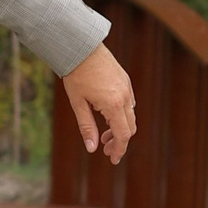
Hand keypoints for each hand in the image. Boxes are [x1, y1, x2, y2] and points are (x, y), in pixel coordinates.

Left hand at [63, 44, 135, 164]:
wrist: (82, 47)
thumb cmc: (76, 75)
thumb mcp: (78, 104)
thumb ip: (87, 127)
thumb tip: (92, 149)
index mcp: (113, 105)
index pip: (123, 135)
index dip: (119, 150)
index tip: (113, 160)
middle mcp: (125, 97)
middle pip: (129, 128)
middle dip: (120, 142)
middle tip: (105, 150)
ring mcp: (127, 88)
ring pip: (130, 116)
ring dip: (120, 128)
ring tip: (105, 135)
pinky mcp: (125, 81)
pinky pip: (129, 104)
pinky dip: (122, 115)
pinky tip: (108, 116)